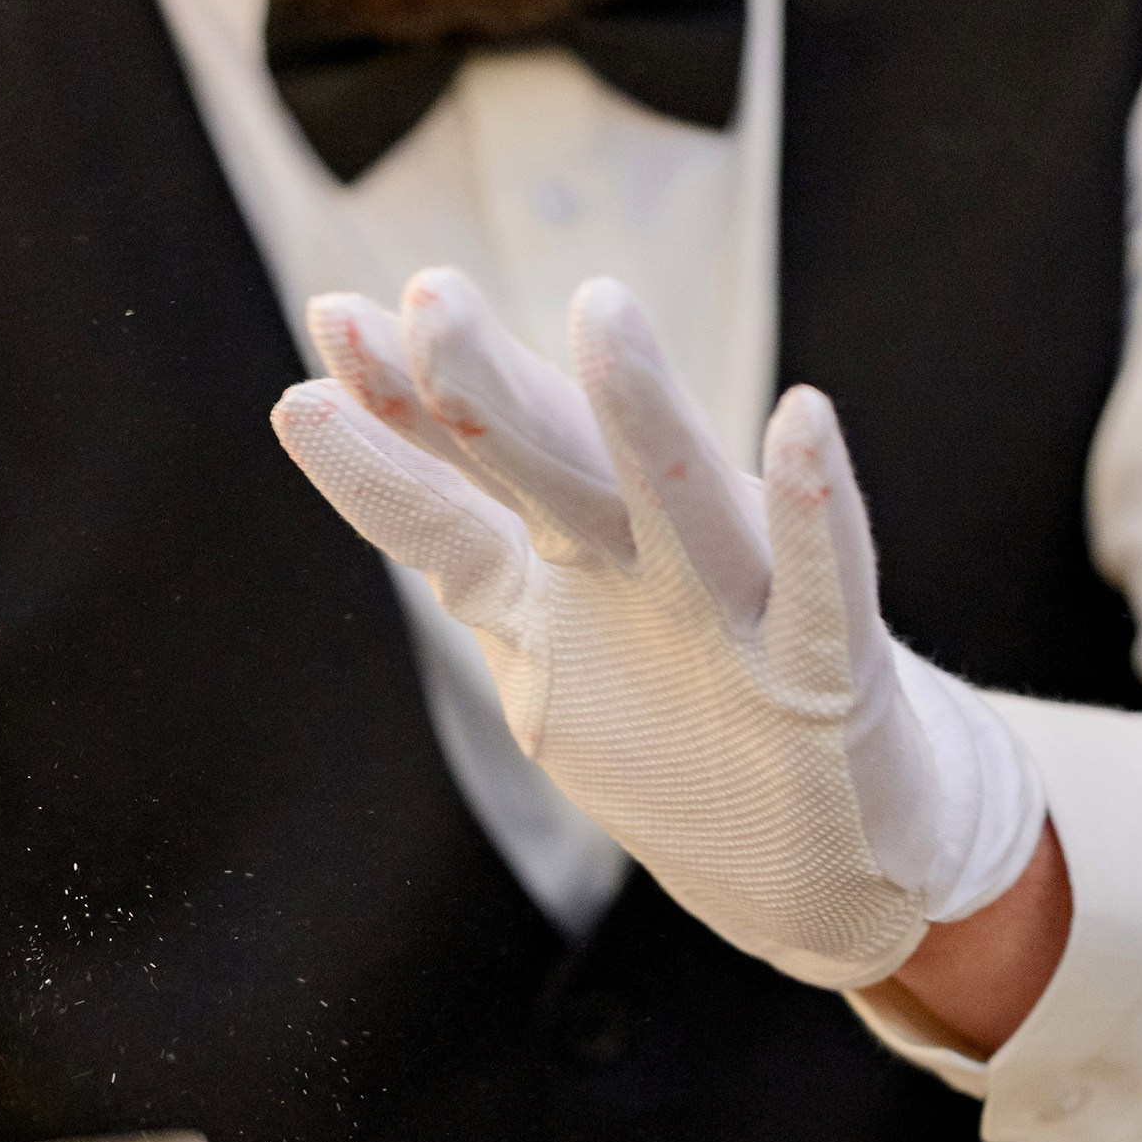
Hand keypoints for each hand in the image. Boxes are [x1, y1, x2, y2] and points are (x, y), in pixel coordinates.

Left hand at [273, 268, 1045, 990]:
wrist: (831, 843)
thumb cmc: (681, 704)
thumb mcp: (539, 617)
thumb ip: (442, 515)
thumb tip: (310, 399)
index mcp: (568, 560)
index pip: (463, 486)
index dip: (396, 421)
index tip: (330, 322)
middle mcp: (646, 565)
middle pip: (557, 476)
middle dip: (490, 398)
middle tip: (429, 299)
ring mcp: (736, 614)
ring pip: (682, 509)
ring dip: (643, 419)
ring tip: (604, 312)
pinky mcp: (826, 678)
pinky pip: (817, 591)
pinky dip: (813, 514)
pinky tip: (803, 420)